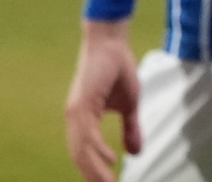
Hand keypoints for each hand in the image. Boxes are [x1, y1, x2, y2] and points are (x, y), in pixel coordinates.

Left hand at [64, 19, 141, 181]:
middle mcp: (75, 120)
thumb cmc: (117, 69)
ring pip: (80, 149)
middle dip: (93, 176)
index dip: (95, 171)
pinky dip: (95, 149)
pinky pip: (86, 134)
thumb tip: (136, 153)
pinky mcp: (80, 104)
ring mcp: (76, 112)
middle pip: (79, 157)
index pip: (85, 153)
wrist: (111, 43)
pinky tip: (108, 159)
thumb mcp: (130, 105)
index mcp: (83, 121)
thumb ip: (130, 128)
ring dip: (94, 169)